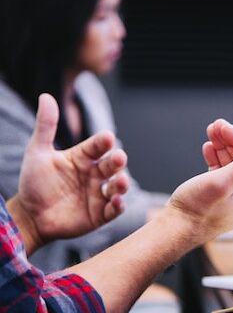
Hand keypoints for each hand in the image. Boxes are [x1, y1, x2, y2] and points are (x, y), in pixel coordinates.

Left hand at [10, 93, 128, 252]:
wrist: (29, 216)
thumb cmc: (34, 183)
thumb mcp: (37, 152)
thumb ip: (45, 126)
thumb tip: (46, 96)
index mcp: (83, 158)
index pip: (97, 146)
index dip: (103, 142)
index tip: (107, 137)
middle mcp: (94, 174)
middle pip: (111, 165)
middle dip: (117, 161)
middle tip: (119, 158)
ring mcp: (99, 194)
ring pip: (117, 187)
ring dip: (122, 184)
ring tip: (121, 182)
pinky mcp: (100, 214)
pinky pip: (114, 209)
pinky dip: (118, 205)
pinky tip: (117, 201)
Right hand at [166, 119, 232, 241]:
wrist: (175, 230)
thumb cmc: (196, 210)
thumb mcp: (222, 182)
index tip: (222, 126)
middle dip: (230, 140)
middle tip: (215, 126)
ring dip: (222, 147)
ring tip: (210, 133)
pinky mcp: (222, 198)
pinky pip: (224, 173)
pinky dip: (216, 159)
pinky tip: (208, 149)